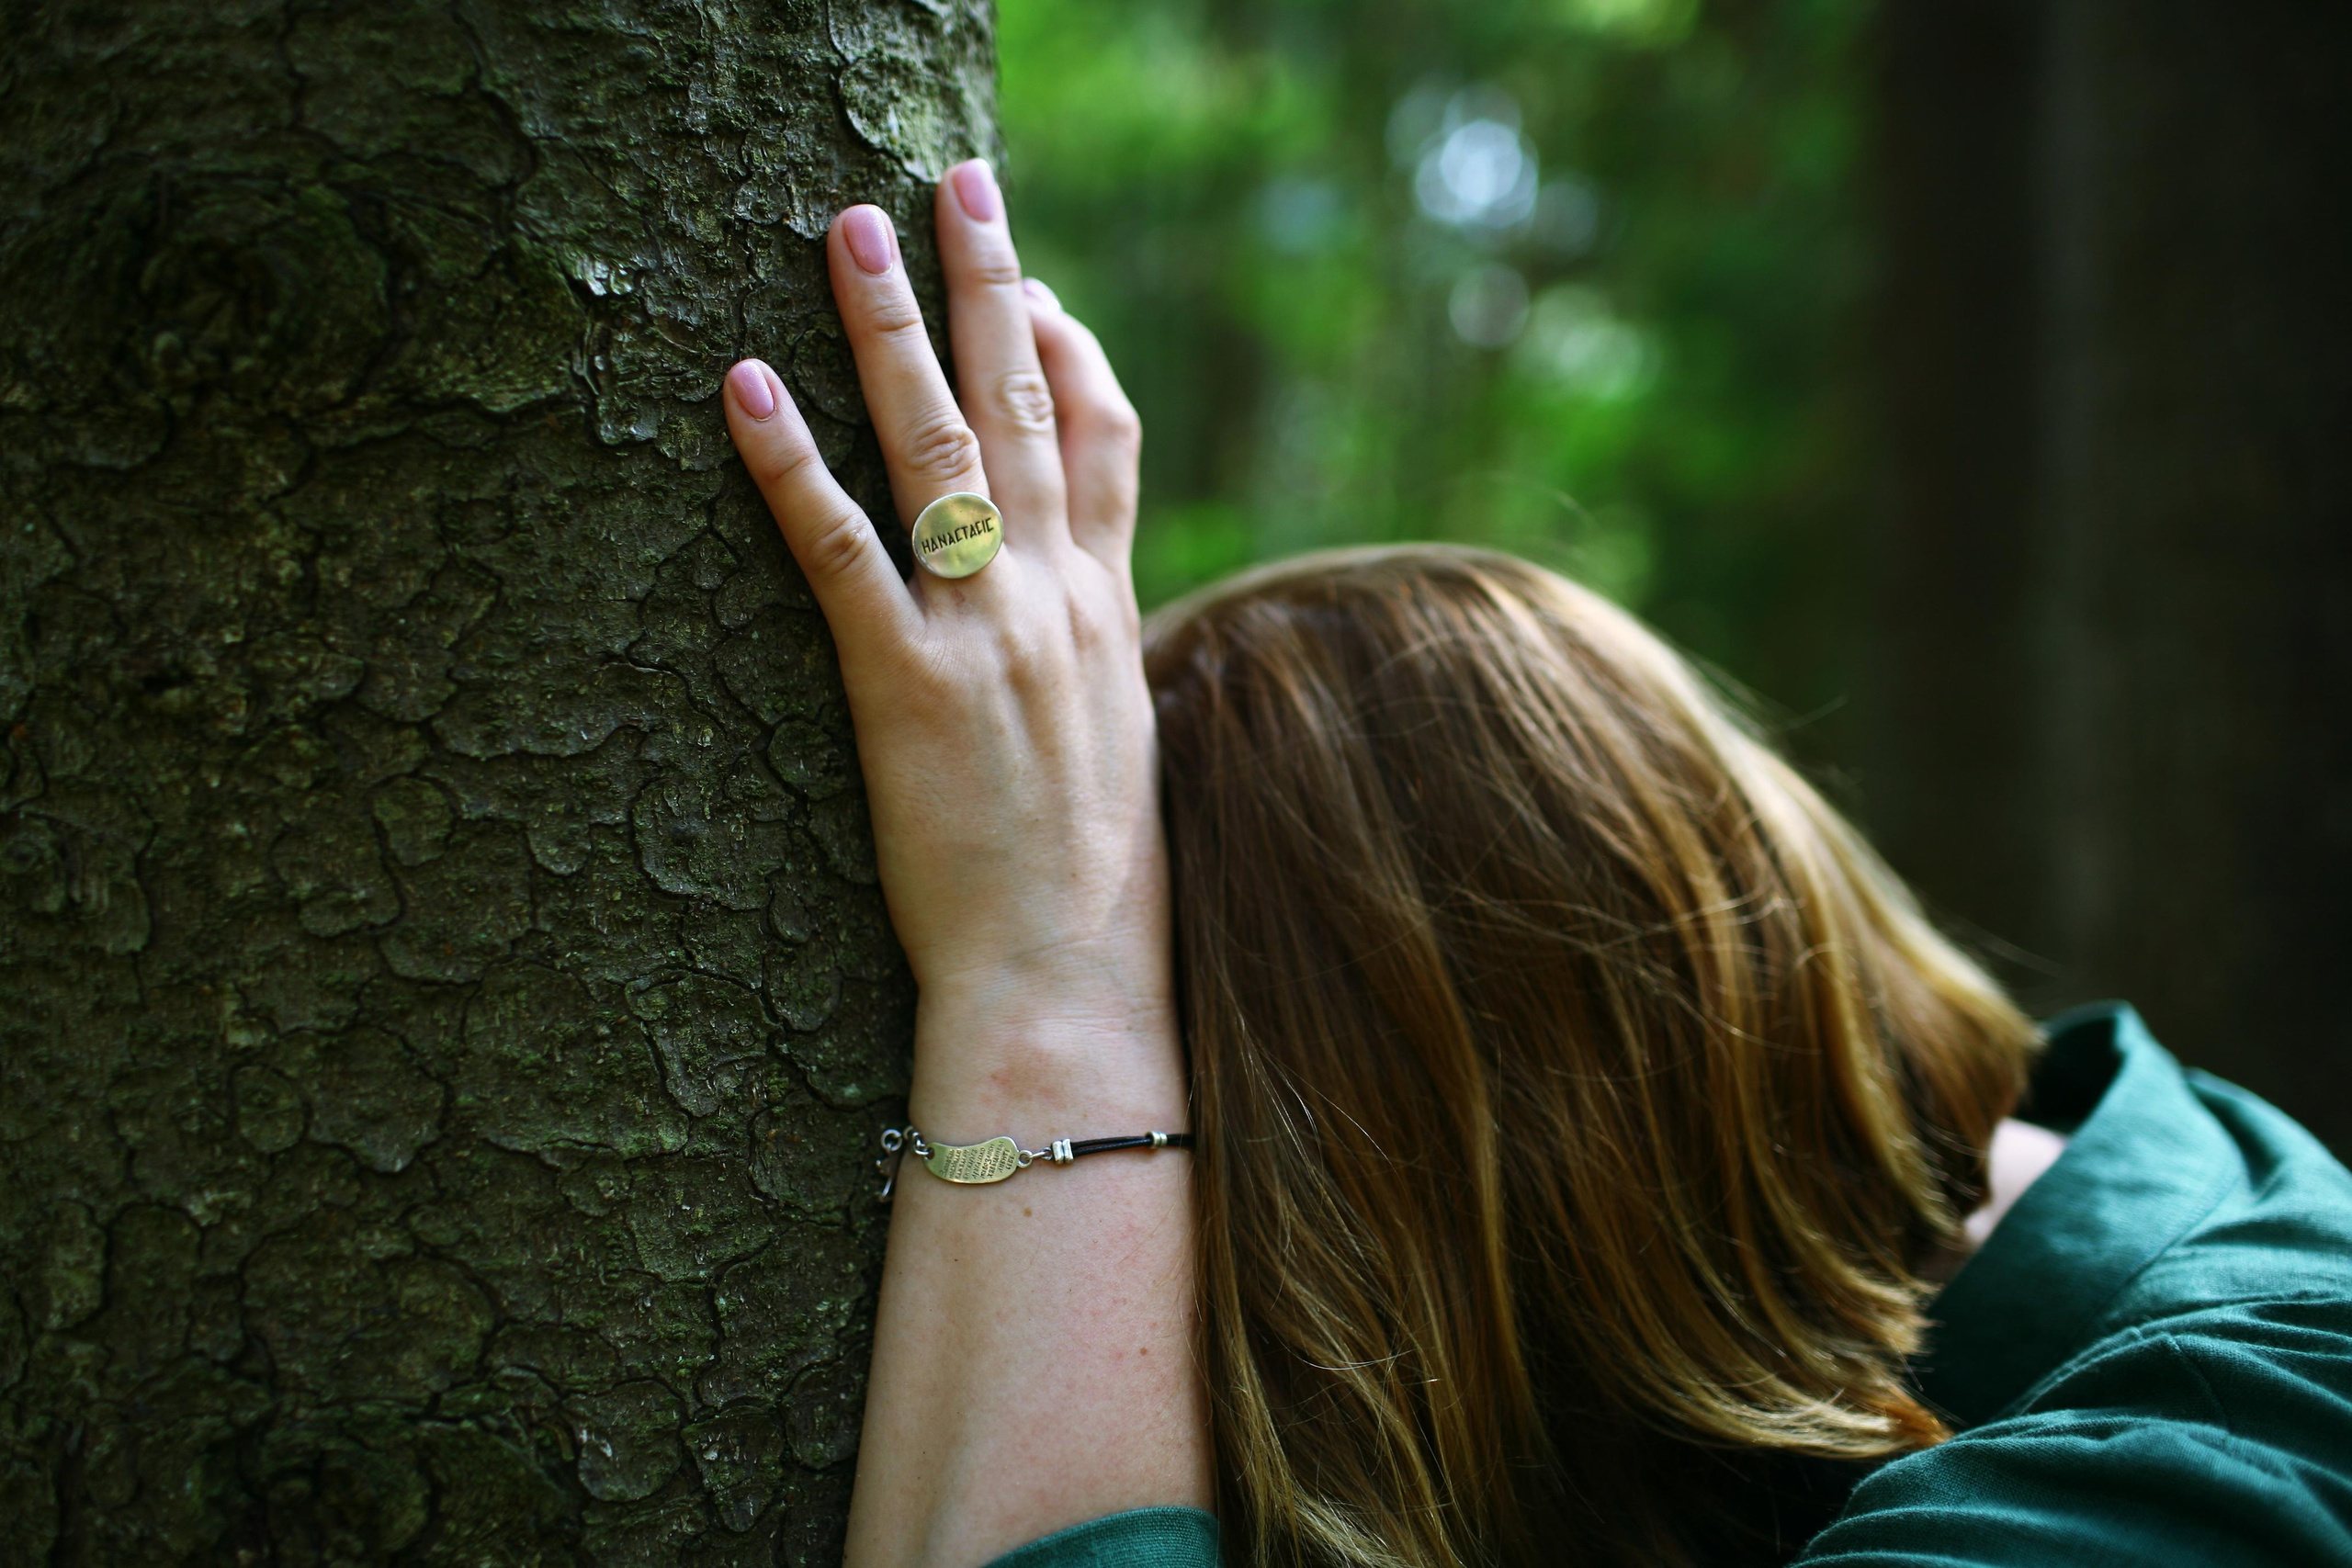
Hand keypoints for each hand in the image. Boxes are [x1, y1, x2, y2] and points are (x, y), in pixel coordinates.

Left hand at [723, 161, 1172, 1108]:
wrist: (1068, 980)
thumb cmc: (1093, 885)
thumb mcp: (1121, 746)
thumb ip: (1096, 659)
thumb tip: (1075, 619)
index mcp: (1110, 609)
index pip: (1108, 438)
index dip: (1074, 345)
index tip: (1037, 280)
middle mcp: (1057, 599)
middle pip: (1030, 402)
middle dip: (991, 280)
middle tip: (955, 181)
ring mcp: (986, 636)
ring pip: (942, 447)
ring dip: (891, 329)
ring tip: (846, 228)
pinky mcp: (906, 689)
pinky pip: (842, 553)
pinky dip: (790, 465)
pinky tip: (743, 387)